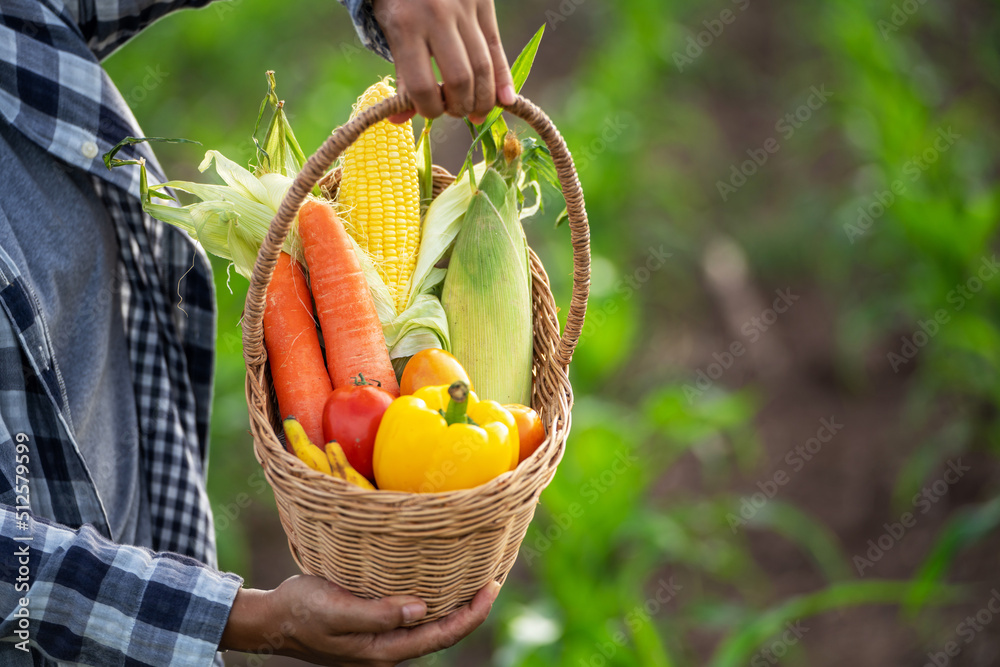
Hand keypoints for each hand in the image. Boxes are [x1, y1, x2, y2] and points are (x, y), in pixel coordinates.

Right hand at [220, 574, 499, 664]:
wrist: (271, 620)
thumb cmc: (301, 611)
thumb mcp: (336, 610)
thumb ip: (379, 613)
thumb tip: (421, 609)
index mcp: (384, 649)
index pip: (441, 635)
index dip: (472, 614)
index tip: (492, 586)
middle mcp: (389, 648)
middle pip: (442, 632)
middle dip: (471, 609)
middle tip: (493, 578)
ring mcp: (382, 638)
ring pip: (430, 624)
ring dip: (454, 603)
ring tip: (474, 577)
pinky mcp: (375, 624)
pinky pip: (414, 615)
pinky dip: (433, 598)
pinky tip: (438, 580)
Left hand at [371, 0, 515, 123]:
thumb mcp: (391, 30)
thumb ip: (401, 74)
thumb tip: (398, 120)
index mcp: (406, 27)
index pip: (422, 86)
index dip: (429, 109)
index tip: (430, 112)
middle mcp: (437, 18)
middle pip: (460, 79)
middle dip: (460, 106)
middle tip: (457, 112)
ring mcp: (464, 10)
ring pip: (483, 67)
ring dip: (483, 99)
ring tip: (477, 112)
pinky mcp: (484, 5)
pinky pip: (497, 49)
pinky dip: (503, 79)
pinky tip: (505, 101)